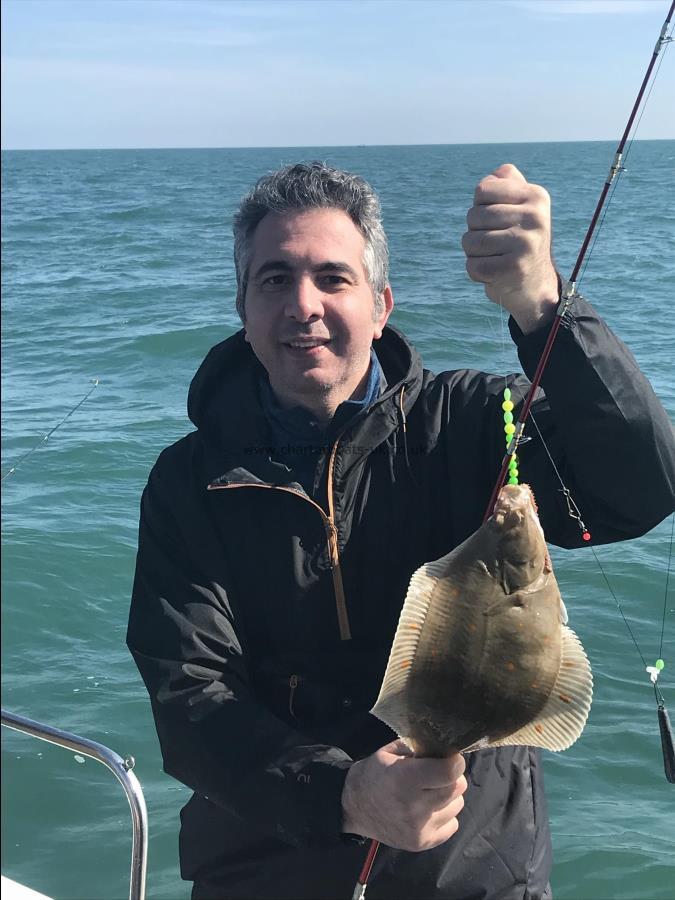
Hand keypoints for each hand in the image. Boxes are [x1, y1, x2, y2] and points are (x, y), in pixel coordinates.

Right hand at [341, 740, 466, 851]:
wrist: (354, 808)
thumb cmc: (375, 774)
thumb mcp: (390, 752)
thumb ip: (418, 748)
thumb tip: (446, 749)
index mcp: (404, 779)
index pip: (449, 772)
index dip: (454, 761)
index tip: (450, 757)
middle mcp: (413, 807)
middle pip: (457, 788)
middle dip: (452, 777)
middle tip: (437, 774)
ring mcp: (418, 829)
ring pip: (457, 806)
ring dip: (448, 797)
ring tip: (430, 792)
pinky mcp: (422, 844)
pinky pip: (452, 825)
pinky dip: (445, 816)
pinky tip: (428, 810)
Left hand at [462, 163, 558, 333]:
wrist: (536, 286)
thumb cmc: (520, 241)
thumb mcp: (522, 207)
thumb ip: (508, 183)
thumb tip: (497, 174)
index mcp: (536, 196)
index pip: (482, 189)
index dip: (479, 206)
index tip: (496, 220)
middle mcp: (535, 218)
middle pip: (473, 216)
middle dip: (475, 232)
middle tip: (495, 244)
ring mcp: (525, 244)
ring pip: (469, 241)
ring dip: (474, 254)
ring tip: (495, 258)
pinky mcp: (513, 270)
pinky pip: (473, 266)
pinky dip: (476, 272)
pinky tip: (494, 273)